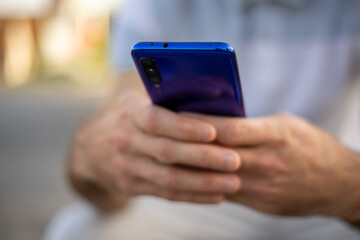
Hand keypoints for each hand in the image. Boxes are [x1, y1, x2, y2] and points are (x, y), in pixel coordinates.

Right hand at [69, 91, 241, 208]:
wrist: (90, 149)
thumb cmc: (128, 117)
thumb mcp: (138, 100)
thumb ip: (167, 98)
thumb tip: (214, 94)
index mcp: (130, 114)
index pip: (157, 121)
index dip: (184, 127)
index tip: (213, 132)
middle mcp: (126, 142)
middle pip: (167, 153)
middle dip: (203, 158)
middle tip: (235, 160)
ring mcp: (127, 167)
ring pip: (169, 179)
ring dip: (204, 182)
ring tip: (233, 182)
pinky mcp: (132, 186)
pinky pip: (166, 194)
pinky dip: (193, 195)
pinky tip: (216, 195)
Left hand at [182, 112, 359, 220]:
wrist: (338, 184)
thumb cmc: (310, 146)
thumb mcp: (285, 125)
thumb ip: (252, 125)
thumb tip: (215, 121)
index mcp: (275, 135)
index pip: (229, 129)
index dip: (200, 123)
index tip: (177, 114)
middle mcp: (267, 161)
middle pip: (216, 154)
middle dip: (186, 145)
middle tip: (161, 135)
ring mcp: (262, 186)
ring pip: (214, 177)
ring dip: (189, 167)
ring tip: (166, 156)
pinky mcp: (259, 202)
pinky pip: (224, 192)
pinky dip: (204, 182)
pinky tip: (188, 174)